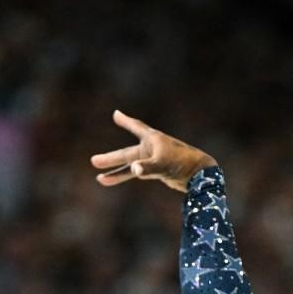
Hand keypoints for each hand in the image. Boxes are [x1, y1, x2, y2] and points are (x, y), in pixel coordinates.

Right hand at [90, 111, 216, 191]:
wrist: (199, 176)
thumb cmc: (182, 164)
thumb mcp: (162, 165)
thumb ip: (147, 168)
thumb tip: (133, 170)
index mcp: (153, 140)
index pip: (136, 127)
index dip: (126, 121)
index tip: (116, 114)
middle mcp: (151, 148)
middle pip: (126, 153)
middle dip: (111, 158)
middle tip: (94, 161)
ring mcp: (154, 160)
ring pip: (130, 165)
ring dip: (116, 172)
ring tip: (100, 179)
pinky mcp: (157, 171)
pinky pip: (138, 173)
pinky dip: (127, 175)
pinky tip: (114, 179)